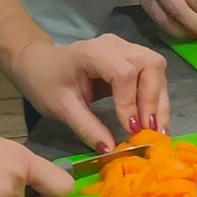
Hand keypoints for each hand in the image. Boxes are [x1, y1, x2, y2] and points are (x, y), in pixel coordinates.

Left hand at [5, 33, 169, 149]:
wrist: (37, 64)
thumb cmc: (45, 82)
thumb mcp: (61, 108)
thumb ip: (86, 127)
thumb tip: (110, 151)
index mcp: (93, 53)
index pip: (124, 73)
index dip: (131, 103)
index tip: (131, 130)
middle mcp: (115, 46)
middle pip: (150, 64)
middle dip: (153, 100)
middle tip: (151, 131)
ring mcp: (125, 49)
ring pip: (156, 68)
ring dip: (159, 100)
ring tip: (156, 131)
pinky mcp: (131, 59)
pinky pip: (152, 74)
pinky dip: (155, 98)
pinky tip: (152, 121)